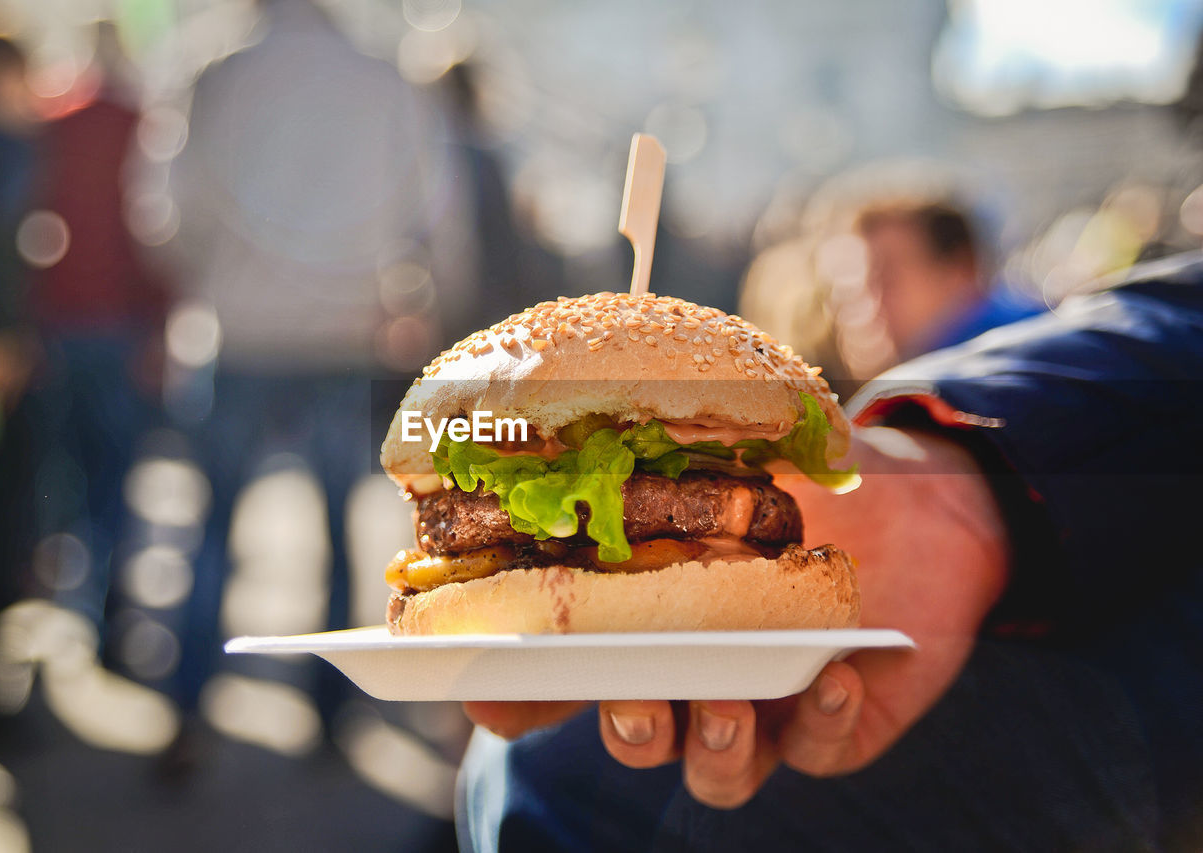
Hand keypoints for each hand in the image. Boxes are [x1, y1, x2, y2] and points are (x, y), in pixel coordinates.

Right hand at [464, 426, 1008, 807]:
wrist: (924, 498)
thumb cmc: (801, 474)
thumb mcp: (725, 453)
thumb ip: (657, 452)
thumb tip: (568, 420)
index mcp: (645, 622)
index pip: (562, 677)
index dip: (516, 694)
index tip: (486, 687)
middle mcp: (692, 675)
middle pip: (635, 731)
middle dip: (624, 724)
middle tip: (630, 695)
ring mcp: (760, 707)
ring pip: (714, 768)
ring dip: (710, 745)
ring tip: (726, 698)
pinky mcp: (831, 725)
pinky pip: (815, 750)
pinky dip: (819, 723)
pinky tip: (832, 677)